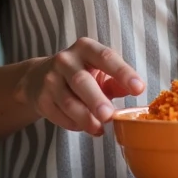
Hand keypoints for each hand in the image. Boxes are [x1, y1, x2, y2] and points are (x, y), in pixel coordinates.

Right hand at [14, 37, 144, 136]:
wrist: (38, 78)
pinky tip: (85, 127)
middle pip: (81, 80)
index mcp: (85, 48)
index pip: (106, 57)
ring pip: (69, 102)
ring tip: (99, 129)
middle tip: (109, 115)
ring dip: (85, 118)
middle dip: (96, 100)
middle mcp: (65, 60)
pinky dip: (74, 124)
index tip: (139, 88)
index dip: (123, 73)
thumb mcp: (99, 70)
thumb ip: (116, 80)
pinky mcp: (41, 98)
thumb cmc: (79, 73)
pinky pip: (59, 115)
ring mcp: (50, 79)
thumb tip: (133, 89)